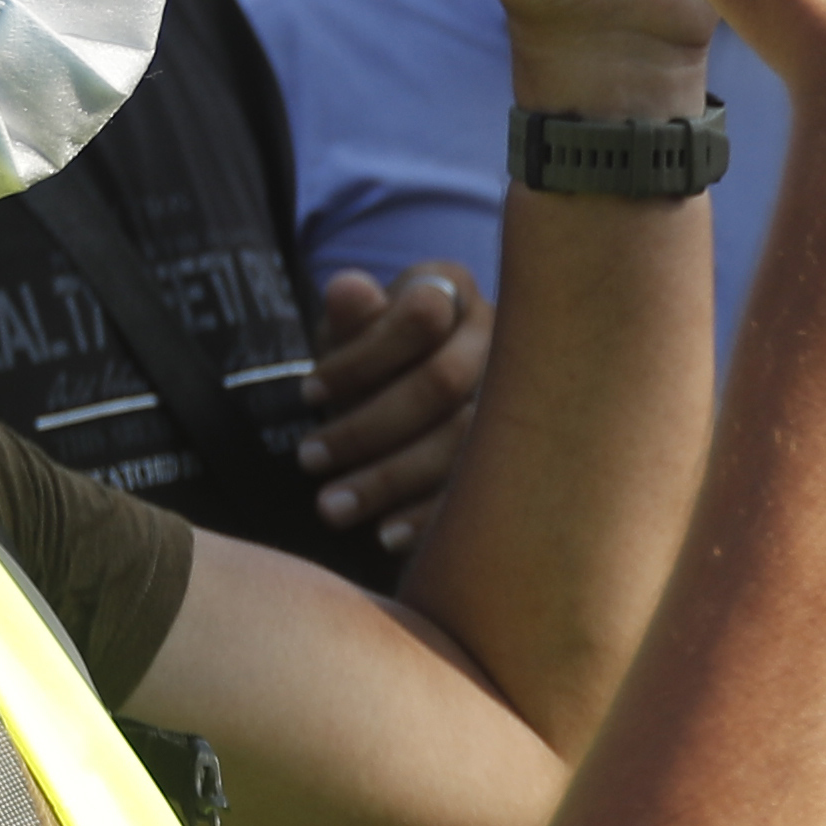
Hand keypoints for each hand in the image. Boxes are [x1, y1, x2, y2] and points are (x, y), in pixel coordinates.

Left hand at [296, 263, 489, 551]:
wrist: (410, 402)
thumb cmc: (373, 359)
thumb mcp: (352, 336)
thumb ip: (351, 318)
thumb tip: (346, 289)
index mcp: (455, 292)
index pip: (421, 314)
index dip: (361, 357)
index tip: (308, 394)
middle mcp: (500, 339)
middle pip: (443, 382)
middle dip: (367, 426)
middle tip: (308, 460)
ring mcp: (516, 398)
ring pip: (463, 440)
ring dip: (390, 477)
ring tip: (331, 509)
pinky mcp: (518, 456)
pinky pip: (481, 488)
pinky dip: (428, 514)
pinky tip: (384, 535)